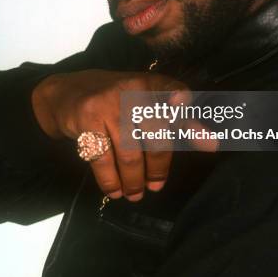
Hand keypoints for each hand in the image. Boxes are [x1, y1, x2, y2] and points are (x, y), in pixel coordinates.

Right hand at [32, 70, 189, 200]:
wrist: (65, 93)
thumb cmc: (115, 101)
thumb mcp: (144, 101)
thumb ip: (177, 121)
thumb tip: (212, 144)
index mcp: (149, 82)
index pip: (172, 90)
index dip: (184, 104)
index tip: (203, 131)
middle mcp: (131, 88)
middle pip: (155, 134)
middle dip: (158, 167)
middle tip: (155, 187)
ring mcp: (108, 102)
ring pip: (129, 152)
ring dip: (133, 180)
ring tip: (135, 194)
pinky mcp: (86, 117)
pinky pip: (103, 158)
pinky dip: (110, 181)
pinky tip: (114, 190)